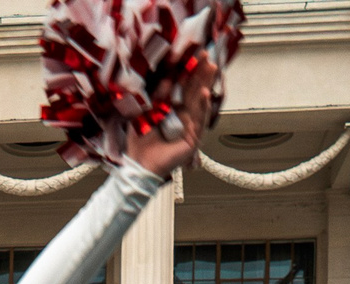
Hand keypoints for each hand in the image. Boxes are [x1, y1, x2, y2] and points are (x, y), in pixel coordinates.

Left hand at [125, 64, 218, 179]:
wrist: (139, 164)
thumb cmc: (140, 140)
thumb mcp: (146, 111)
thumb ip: (157, 95)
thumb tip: (169, 78)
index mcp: (172, 107)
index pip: (183, 85)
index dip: (188, 70)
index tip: (193, 53)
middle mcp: (184, 115)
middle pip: (194, 89)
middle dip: (200, 72)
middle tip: (206, 54)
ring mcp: (190, 126)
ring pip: (199, 101)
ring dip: (205, 84)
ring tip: (210, 68)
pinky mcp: (193, 138)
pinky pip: (199, 120)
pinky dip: (202, 107)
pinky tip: (204, 94)